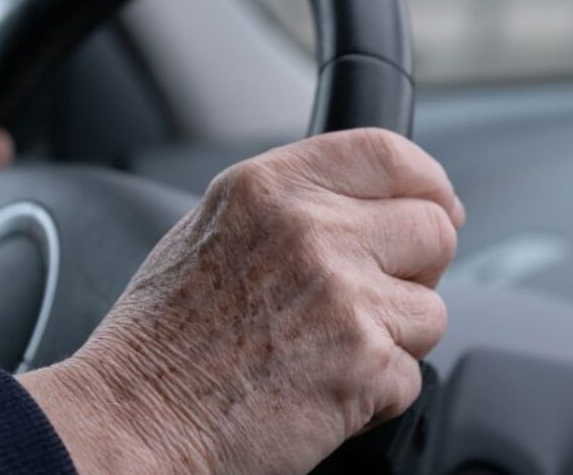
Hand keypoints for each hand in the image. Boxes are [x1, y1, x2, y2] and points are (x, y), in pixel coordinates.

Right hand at [22, 129, 463, 474]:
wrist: (135, 417)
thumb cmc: (163, 333)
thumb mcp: (213, 226)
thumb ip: (292, 201)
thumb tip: (367, 202)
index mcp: (271, 188)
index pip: (389, 154)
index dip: (427, 181)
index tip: (437, 204)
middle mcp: (311, 231)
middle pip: (432, 228)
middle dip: (416, 266)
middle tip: (372, 292)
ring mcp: (342, 297)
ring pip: (432, 308)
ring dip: (395, 334)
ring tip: (327, 347)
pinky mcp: (363, 365)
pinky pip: (412, 372)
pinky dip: (378, 388)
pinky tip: (321, 384)